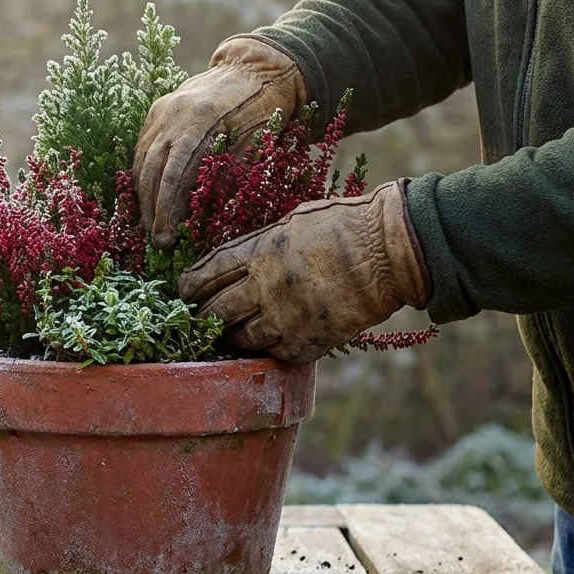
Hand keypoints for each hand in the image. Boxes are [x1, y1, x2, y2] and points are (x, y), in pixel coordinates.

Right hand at [134, 35, 305, 250]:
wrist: (256, 66)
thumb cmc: (266, 107)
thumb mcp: (259, 141)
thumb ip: (233, 174)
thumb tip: (211, 215)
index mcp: (199, 120)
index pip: (173, 175)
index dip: (167, 211)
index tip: (167, 239)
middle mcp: (173, 114)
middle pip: (150, 171)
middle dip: (151, 211)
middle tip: (157, 242)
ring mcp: (162, 110)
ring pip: (141, 161)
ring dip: (143, 197)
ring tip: (150, 226)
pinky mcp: (157, 110)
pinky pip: (142, 147)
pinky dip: (142, 175)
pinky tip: (148, 196)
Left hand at [177, 180, 431, 362]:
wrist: (390, 252)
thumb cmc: (344, 225)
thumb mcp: (292, 221)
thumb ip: (260, 244)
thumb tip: (237, 260)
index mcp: (258, 251)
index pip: (207, 274)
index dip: (190, 286)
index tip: (183, 292)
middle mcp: (265, 287)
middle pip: (216, 311)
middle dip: (201, 317)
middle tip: (194, 319)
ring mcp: (285, 317)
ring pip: (239, 338)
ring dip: (229, 337)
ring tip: (225, 335)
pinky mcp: (307, 342)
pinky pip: (273, 352)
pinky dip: (264, 349)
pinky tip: (260, 345)